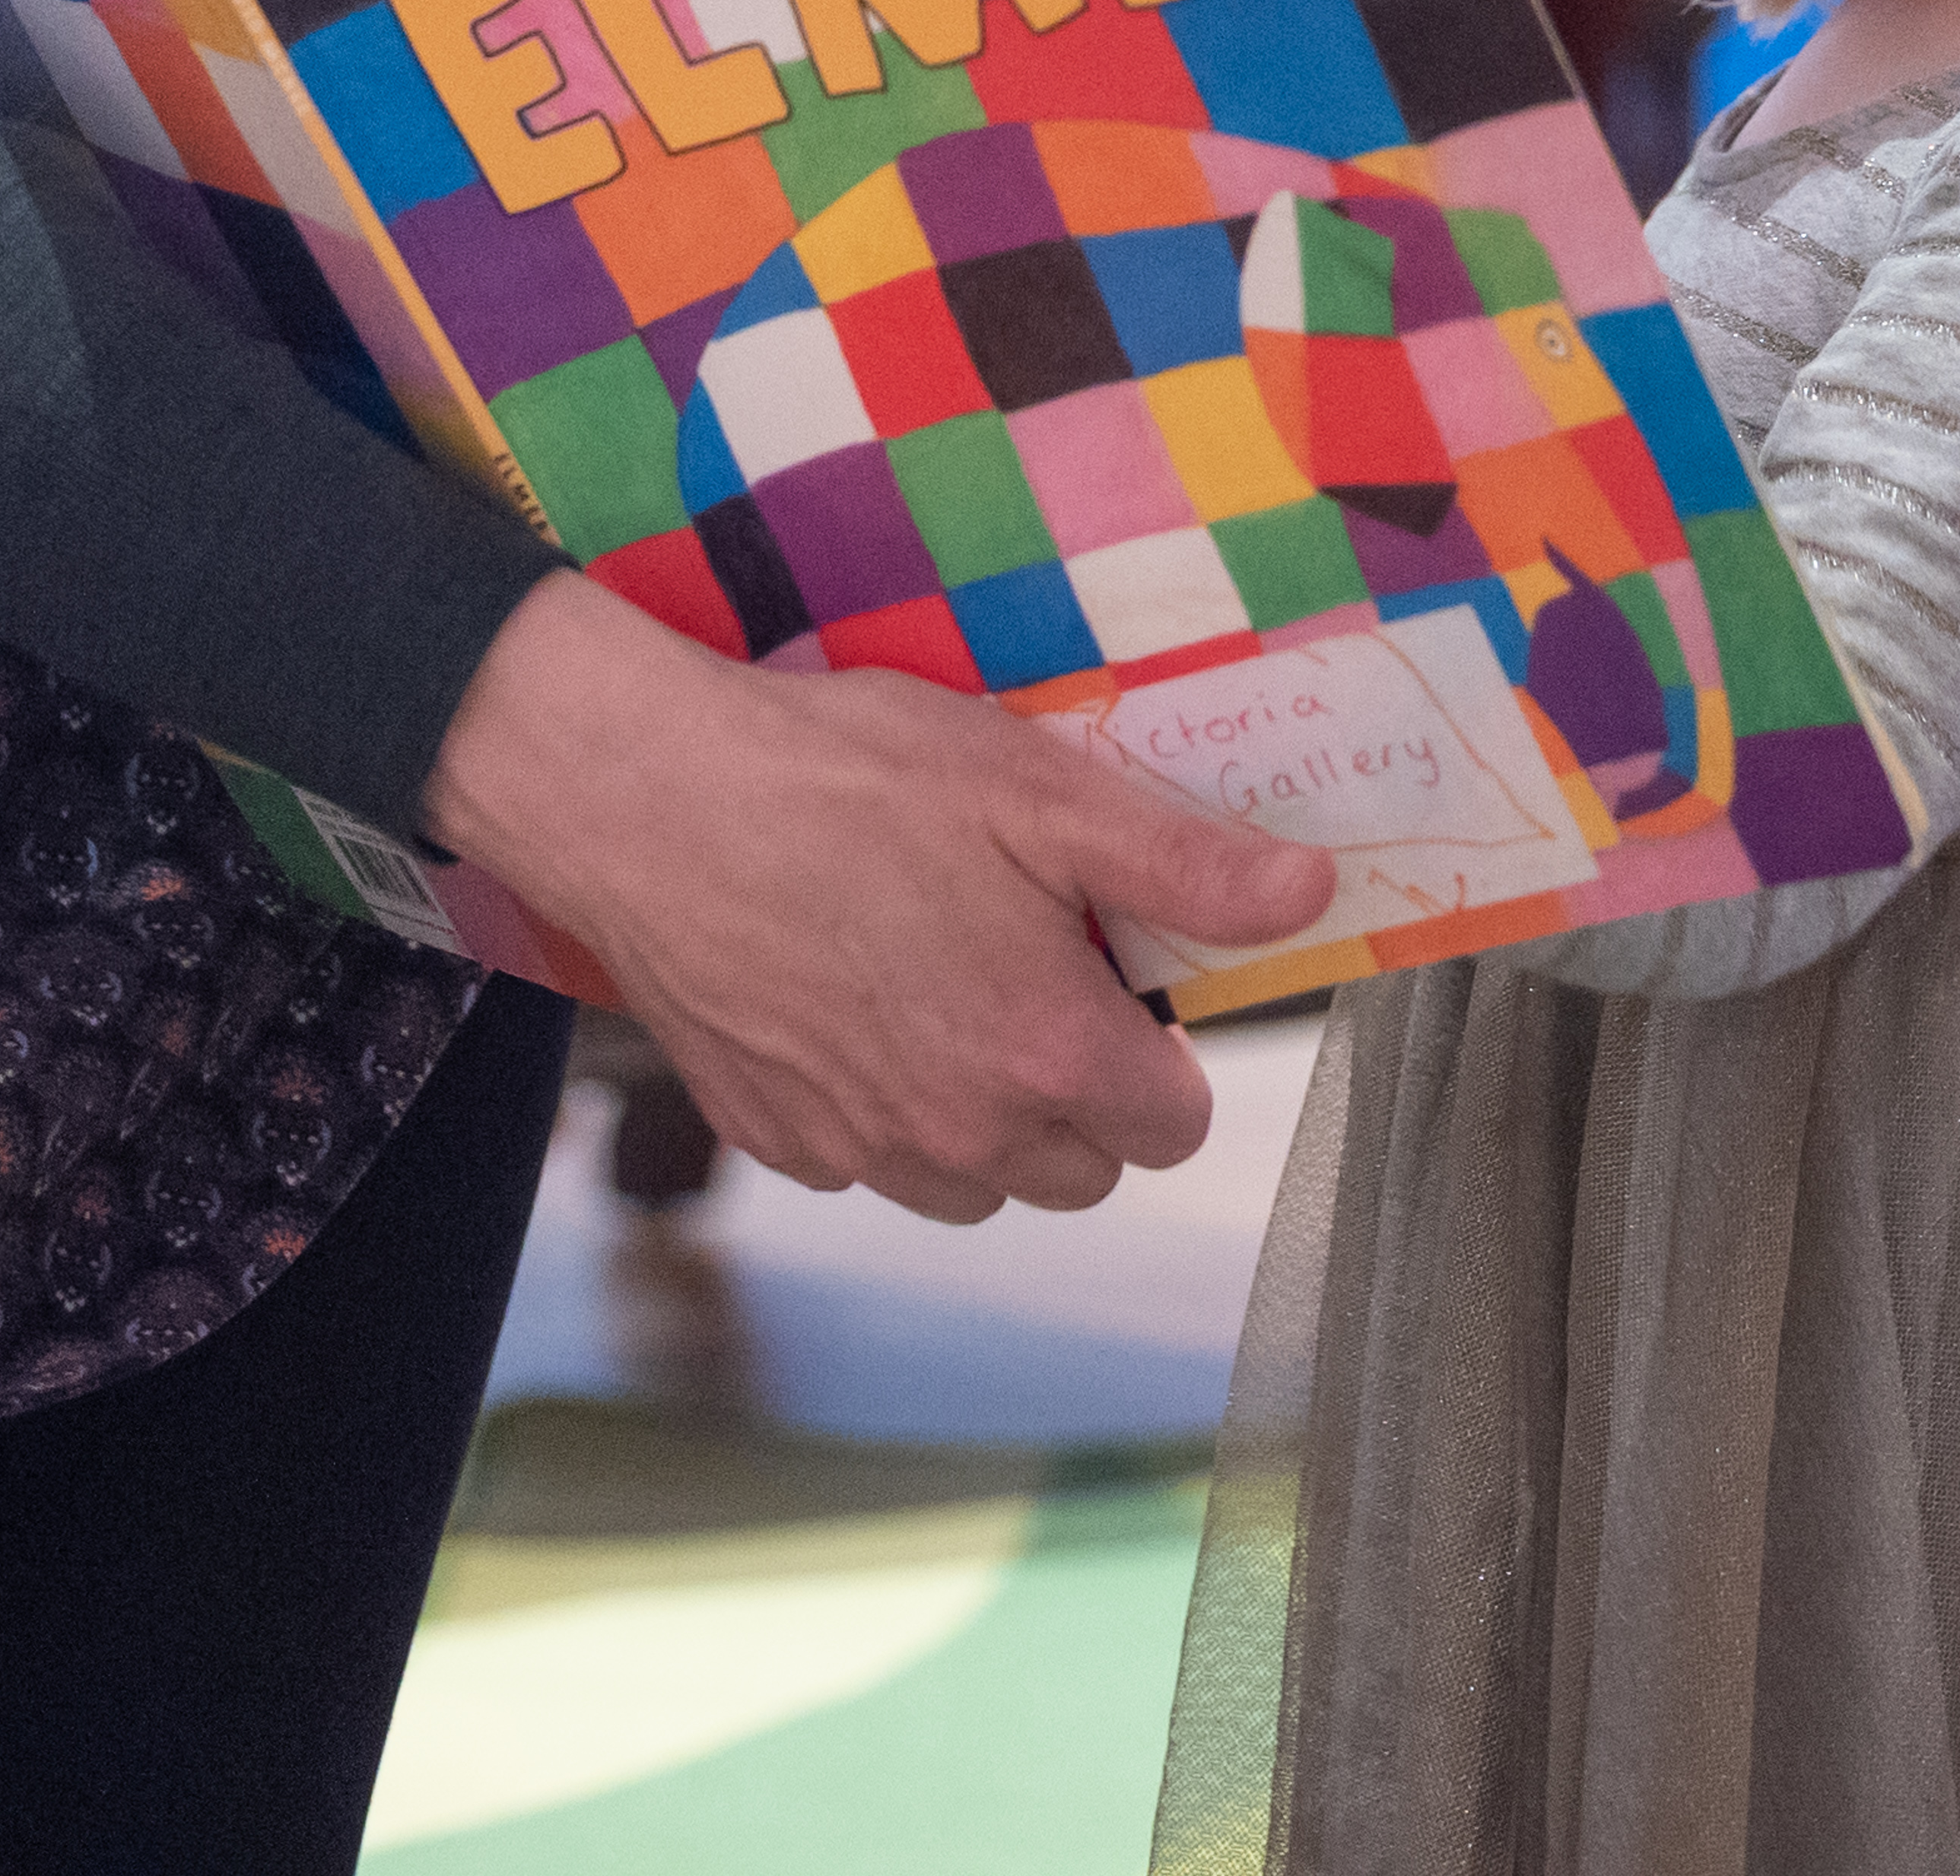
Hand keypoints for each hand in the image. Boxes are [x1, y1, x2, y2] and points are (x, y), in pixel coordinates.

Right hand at [421, 573, 1334, 1222]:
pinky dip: (884, 1103)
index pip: (1174, 1125)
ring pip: (981, 1181)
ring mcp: (861, 1151)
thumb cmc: (844, 778)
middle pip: (1085, 1169)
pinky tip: (852, 993)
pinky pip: (874, 1160)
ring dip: (987, 1109)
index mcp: (1046, 1058)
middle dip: (1084, 1087)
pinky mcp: (777, 1140)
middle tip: (1032, 960)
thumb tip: (1311, 895)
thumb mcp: (1037, 789)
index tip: (1117, 968)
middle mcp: (960, 1136)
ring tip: (942, 976)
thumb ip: (1183, 865)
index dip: (1161, 1046)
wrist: (648, 800)